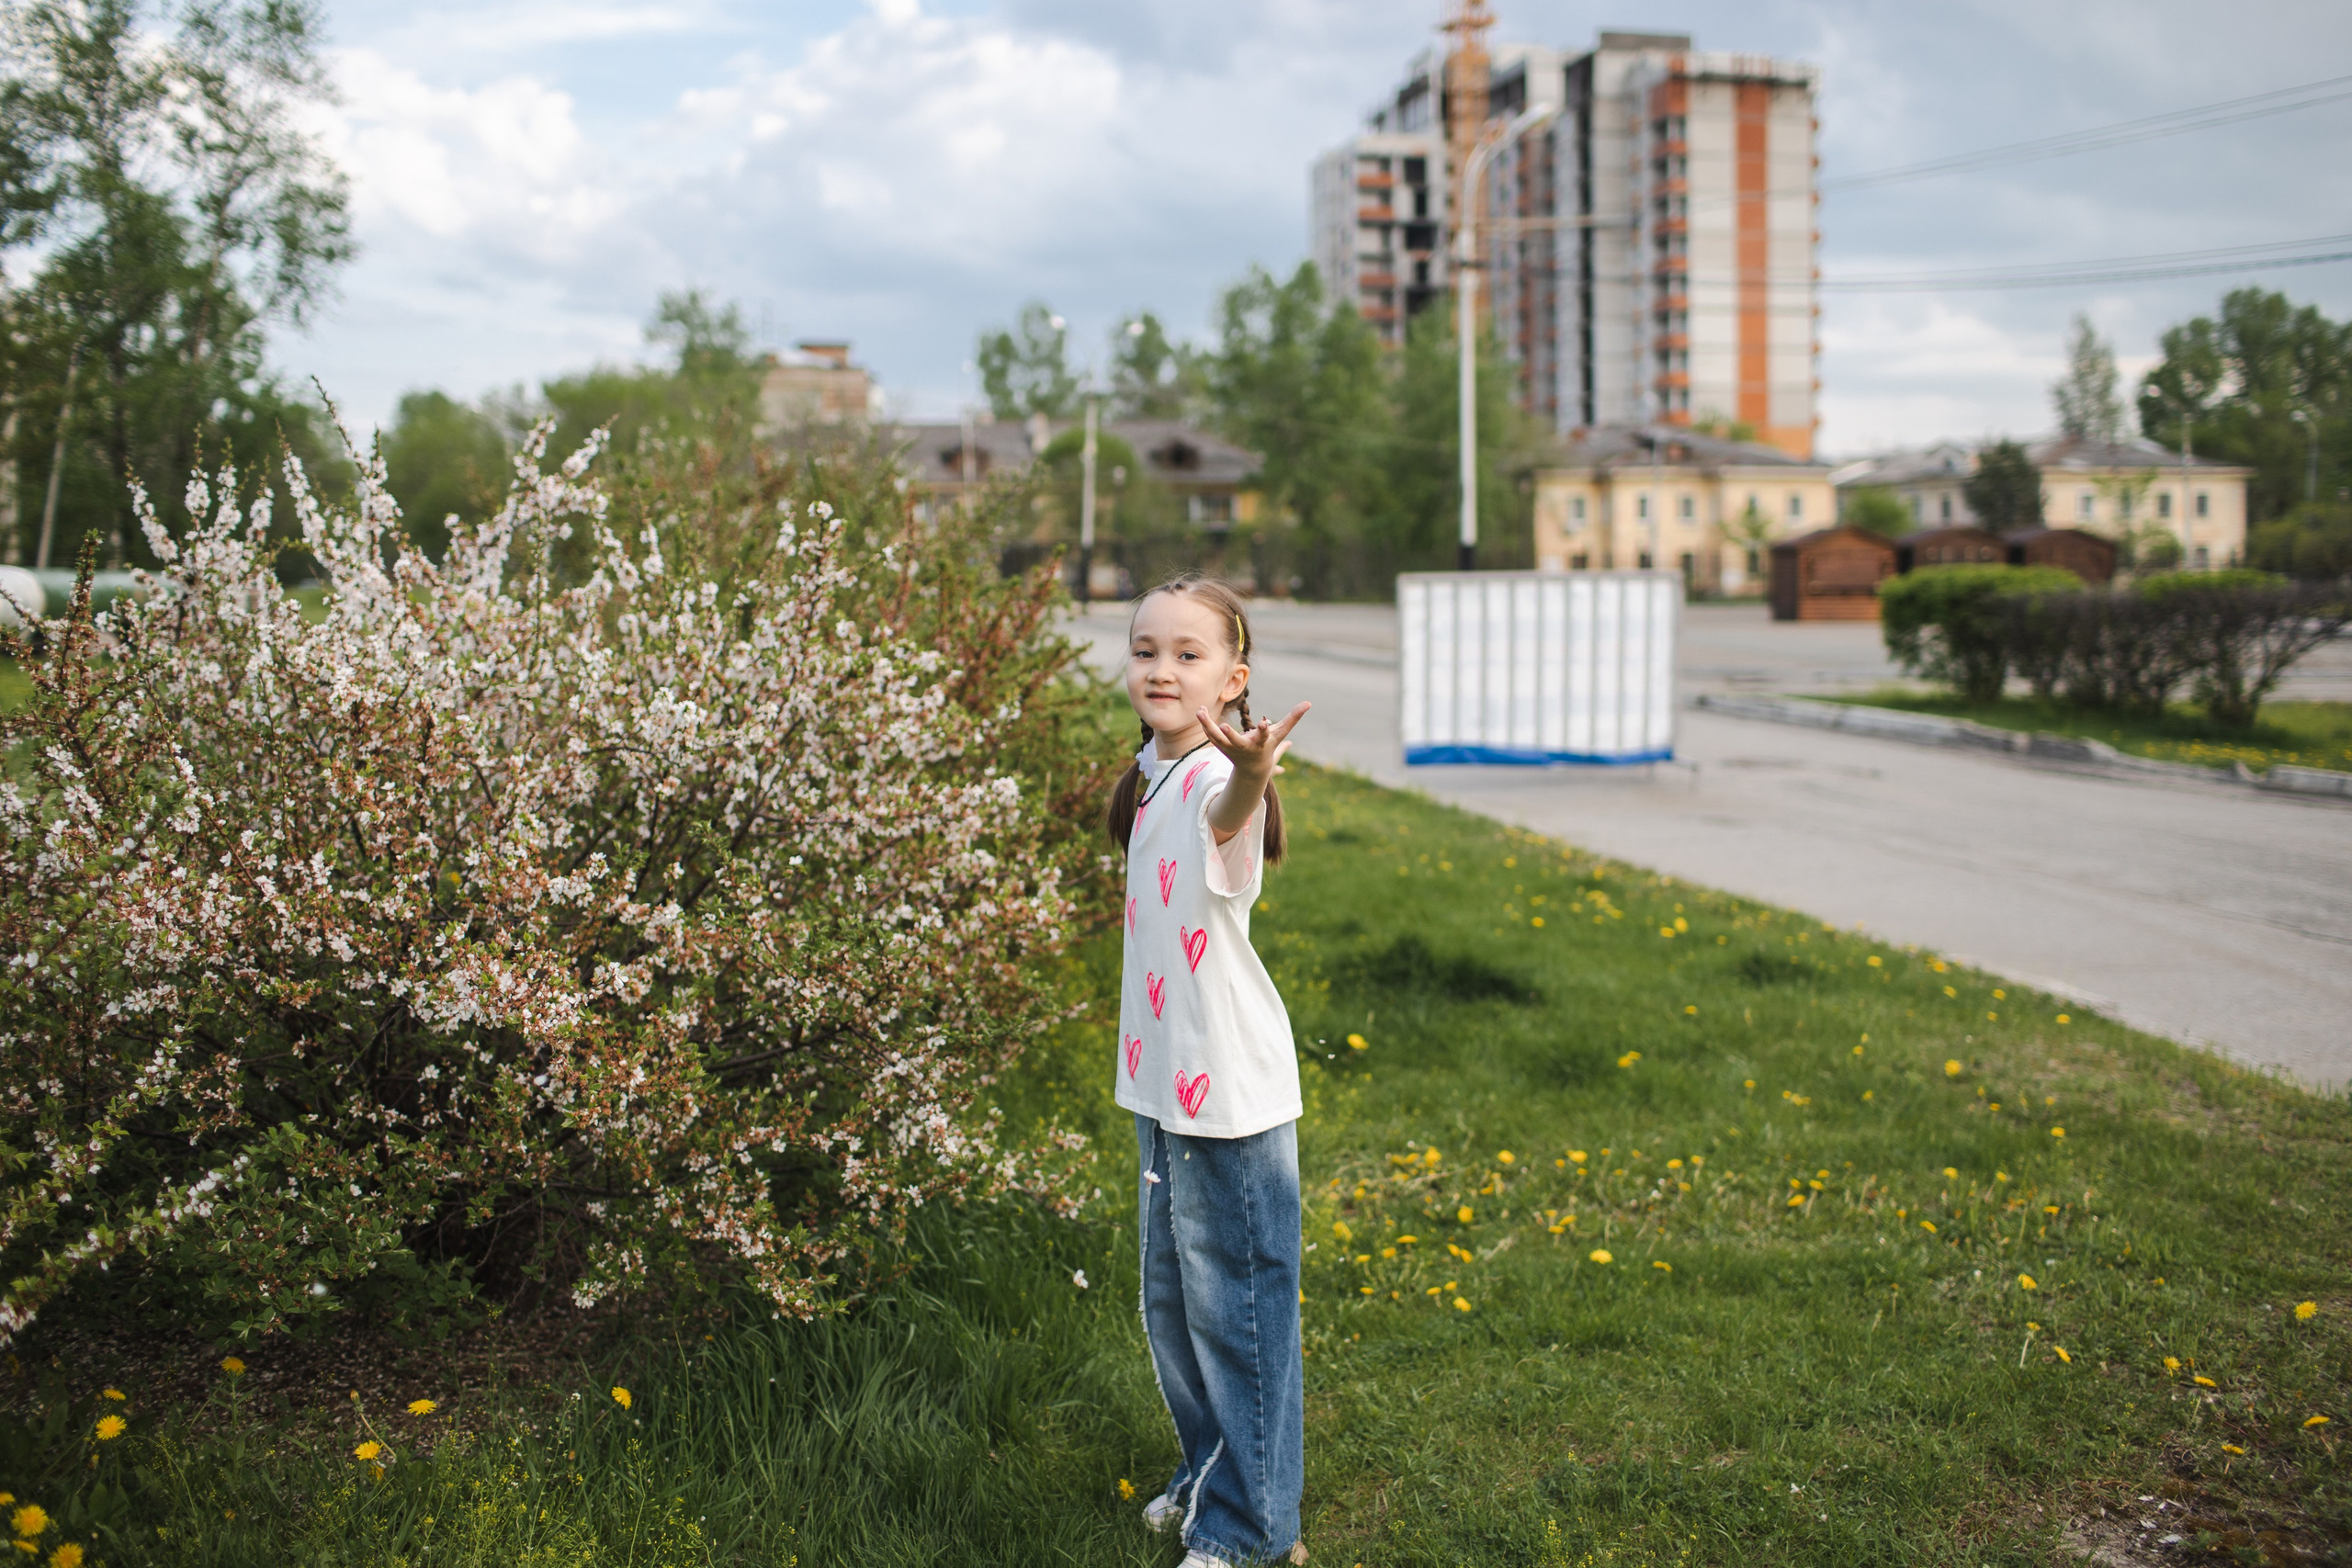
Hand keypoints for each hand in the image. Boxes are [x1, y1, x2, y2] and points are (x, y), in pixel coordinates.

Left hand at [1196, 700, 1310, 782]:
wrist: (1252, 770)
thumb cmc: (1268, 748)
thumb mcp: (1280, 734)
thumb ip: (1293, 718)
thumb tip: (1309, 702)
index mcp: (1260, 743)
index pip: (1263, 736)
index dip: (1262, 729)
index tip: (1262, 722)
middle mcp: (1244, 747)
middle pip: (1236, 741)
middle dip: (1230, 735)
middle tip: (1223, 727)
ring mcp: (1231, 749)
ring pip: (1217, 738)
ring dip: (1208, 725)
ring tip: (1200, 711)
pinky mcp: (1221, 747)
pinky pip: (1211, 736)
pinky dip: (1205, 725)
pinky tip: (1200, 711)